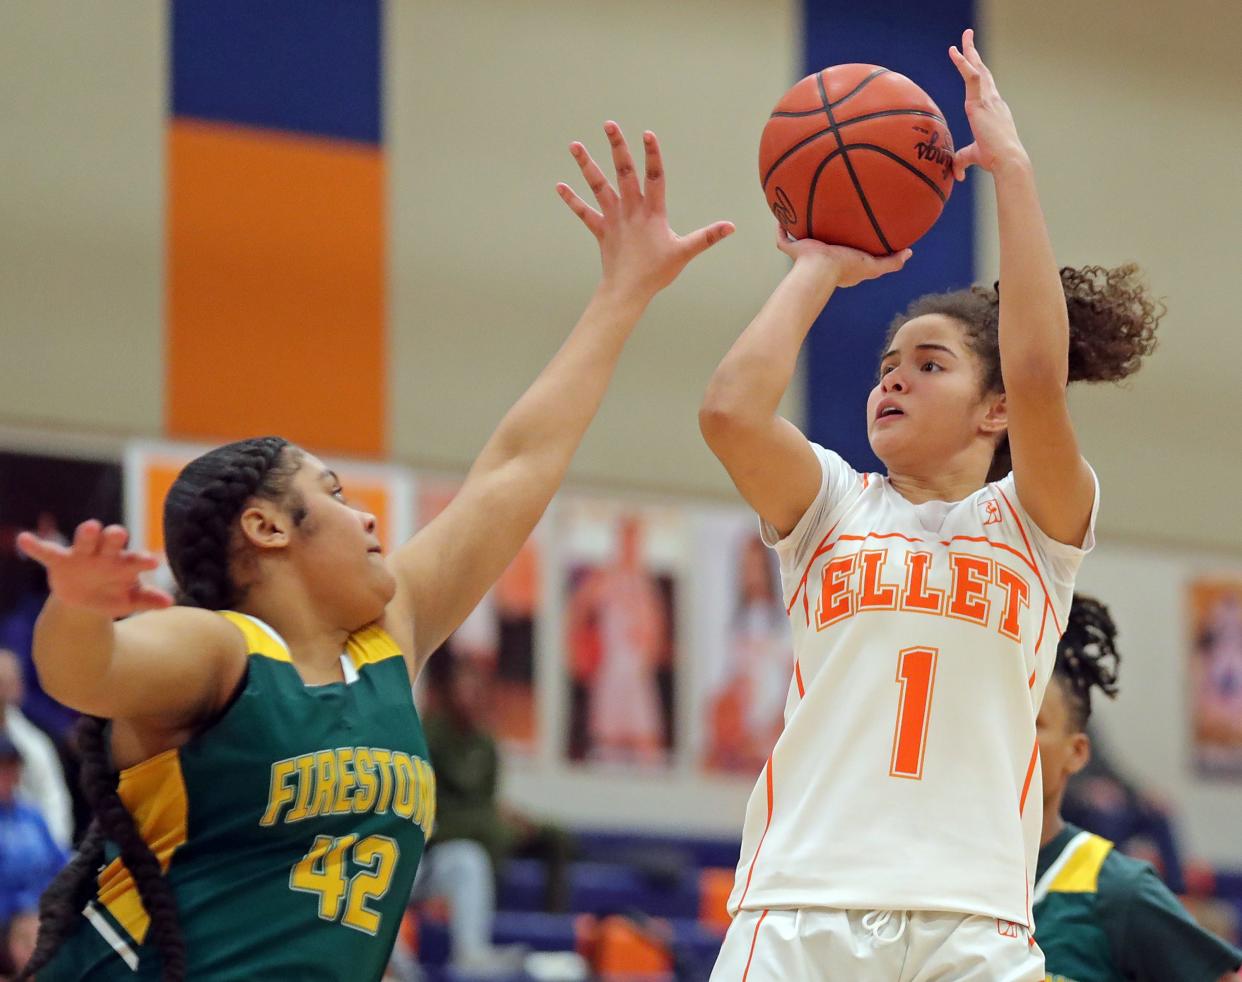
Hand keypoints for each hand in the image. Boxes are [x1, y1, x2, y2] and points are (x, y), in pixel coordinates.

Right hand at [17, 520, 172, 617]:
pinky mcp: (60, 560)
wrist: (85, 600)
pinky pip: (46, 551)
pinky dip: (36, 545)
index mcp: (125, 564)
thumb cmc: (114, 594)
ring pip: (85, 541)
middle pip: (111, 542)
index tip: (153, 562)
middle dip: (114, 537)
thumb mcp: (129, 600)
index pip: (135, 559)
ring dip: (88, 534)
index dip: (142, 560)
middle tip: (119, 533)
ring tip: (91, 527)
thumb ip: (147, 599)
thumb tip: (169, 602)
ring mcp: (82, 555)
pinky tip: (24, 539)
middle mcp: (105, 554)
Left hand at [557, 122, 734, 300]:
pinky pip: (584, 212)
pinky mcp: (601, 230)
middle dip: (617, 147)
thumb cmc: (656, 272)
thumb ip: (707, 236)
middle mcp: (631, 210)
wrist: (627, 291)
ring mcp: (613, 218)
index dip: (652, 155)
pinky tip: (559, 185)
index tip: (647, 133)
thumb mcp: (685, 252)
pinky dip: (572, 199)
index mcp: (652, 212)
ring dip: (586, 165)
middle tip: (609, 124)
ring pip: (599, 186)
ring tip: (574, 145)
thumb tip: (731, 227)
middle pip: (623, 172)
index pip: (655, 177)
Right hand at [775, 225, 909, 286]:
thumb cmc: (846, 267)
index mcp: (840, 263)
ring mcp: (805, 255)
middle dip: (827, 233)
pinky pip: (784, 238)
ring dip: (804, 228)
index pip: (847, 252)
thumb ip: (891, 262)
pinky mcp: (793, 249)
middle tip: (832, 216)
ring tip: (807, 210)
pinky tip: (782, 215)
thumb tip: (909, 252)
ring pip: (803, 240)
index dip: (851, 243)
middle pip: (824, 243)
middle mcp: (822, 259)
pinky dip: (781, 228)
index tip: (854, 230)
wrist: (820, 270)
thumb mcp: (874, 266)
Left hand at [949, 29, 1027, 179]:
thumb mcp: (974, 156)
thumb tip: (957, 174)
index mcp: (993, 108)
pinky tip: (955, 53)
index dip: (978, 71)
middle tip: (967, 36)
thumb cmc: (995, 159)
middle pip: (983, 70)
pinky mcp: (980, 103)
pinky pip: (971, 78)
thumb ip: (963, 160)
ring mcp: (988, 99)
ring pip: (977, 69)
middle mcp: (993, 99)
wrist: (1008, 160)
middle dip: (974, 53)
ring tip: (964, 36)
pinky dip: (963, 64)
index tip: (972, 60)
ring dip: (969, 51)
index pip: (984, 85)